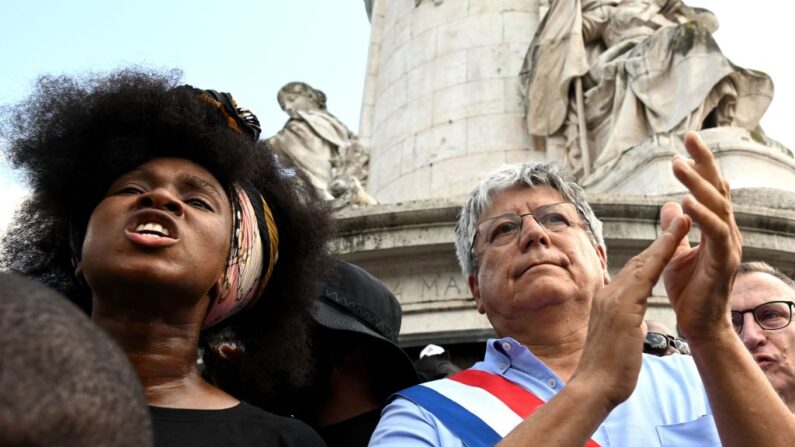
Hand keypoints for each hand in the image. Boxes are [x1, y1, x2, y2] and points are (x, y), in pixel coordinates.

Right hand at [573, 215, 689, 407]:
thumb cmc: (608, 371)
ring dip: (664, 239)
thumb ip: (624, 324)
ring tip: (681, 219)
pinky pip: (646, 275)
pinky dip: (661, 255)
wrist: (595, 386)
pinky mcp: (623, 307)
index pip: (632, 272)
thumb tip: (633, 322)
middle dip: (660, 239)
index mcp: (607, 302)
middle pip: (637, 260)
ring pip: (642, 262)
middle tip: (676, 217)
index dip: (651, 254)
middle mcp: (608, 294)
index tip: (666, 239)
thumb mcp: (617, 339)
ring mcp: (614, 299)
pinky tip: (675, 241)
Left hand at [662, 131, 741, 342]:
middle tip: (690, 136)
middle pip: (719, 189)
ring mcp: (728, 247)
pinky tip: (688, 201)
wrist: (698, 326)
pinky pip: (716, 234)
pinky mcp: (724, 263)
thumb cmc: (688, 292)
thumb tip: (670, 203)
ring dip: (698, 184)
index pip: (709, 189)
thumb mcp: (673, 253)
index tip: (687, 140)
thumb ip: (673, 229)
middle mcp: (726, 233)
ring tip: (679, 164)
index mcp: (714, 229)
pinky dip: (703, 216)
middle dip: (704, 162)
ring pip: (718, 207)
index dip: (700, 164)